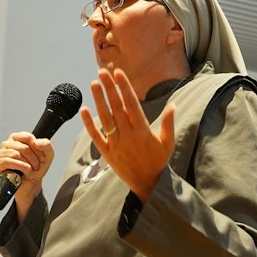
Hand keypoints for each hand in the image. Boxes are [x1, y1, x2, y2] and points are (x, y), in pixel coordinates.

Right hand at [0, 132, 54, 215]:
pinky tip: (23, 173)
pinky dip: (19, 168)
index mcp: (17, 138)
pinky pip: (8, 161)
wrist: (31, 184)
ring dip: (27, 166)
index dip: (36, 149)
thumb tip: (36, 142)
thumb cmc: (36, 168)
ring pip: (16, 154)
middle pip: (23, 147)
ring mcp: (1, 153)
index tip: (39, 156)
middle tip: (34, 167)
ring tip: (29, 170)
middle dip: (33, 160)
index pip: (28, 137)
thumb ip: (46, 145)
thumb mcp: (47, 155)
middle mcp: (7, 144)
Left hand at [80, 66, 175, 201]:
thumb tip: (173, 105)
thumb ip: (168, 123)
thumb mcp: (168, 142)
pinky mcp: (107, 153)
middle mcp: (128, 136)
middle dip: (109, 88)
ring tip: (94, 84)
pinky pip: (96, 136)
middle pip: (116, 107)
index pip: (132, 104)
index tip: (118, 73)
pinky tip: (84, 110)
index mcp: (143, 131)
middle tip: (102, 72)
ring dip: (99, 100)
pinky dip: (89, 124)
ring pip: (105, 119)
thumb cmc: (158, 161)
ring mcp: (116, 144)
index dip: (124, 87)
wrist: (147, 184)